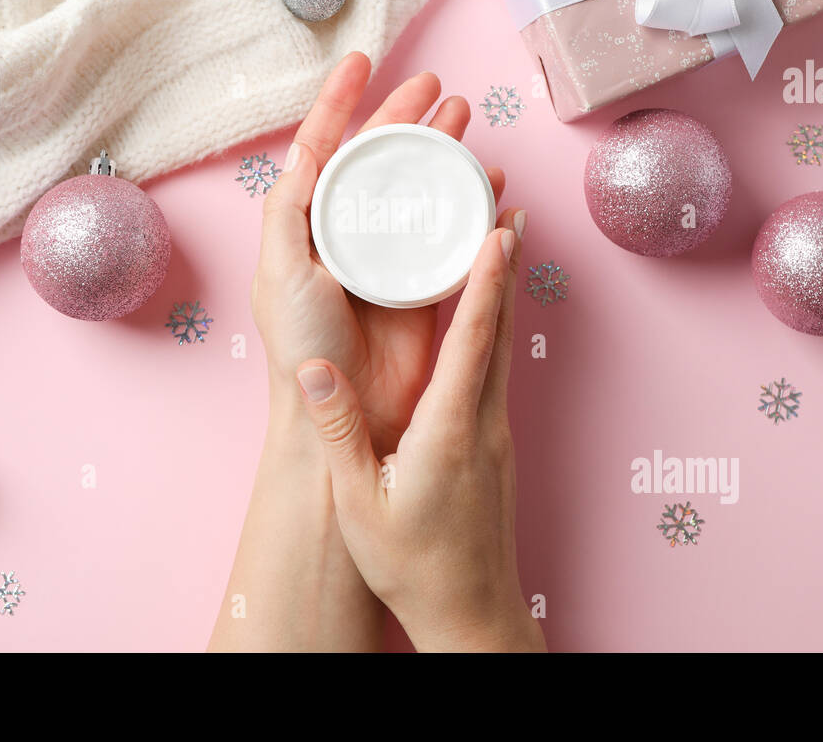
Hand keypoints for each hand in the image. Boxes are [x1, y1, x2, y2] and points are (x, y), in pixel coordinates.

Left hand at [252, 52, 504, 456]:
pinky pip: (450, 232)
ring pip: (418, 189)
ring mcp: (388, 257)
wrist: (345, 416)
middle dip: (404, 118)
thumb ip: (288, 211)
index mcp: (307, 226)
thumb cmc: (301, 348)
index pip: (323, 148)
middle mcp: (348, 235)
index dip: (340, 102)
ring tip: (466, 122)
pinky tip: (489, 185)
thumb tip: (303, 149)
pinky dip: (470, 206)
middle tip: (437, 87)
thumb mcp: (279, 273)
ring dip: (440, 153)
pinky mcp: (424, 284)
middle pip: (379, 160)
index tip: (362, 62)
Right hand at [295, 211, 545, 651]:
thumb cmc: (414, 566)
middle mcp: (484, 422)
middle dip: (504, 266)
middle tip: (508, 208)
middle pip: (500, 329)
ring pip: (503, 349)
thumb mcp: (361, 503)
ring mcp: (497, 434)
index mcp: (450, 429)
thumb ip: (338, 433)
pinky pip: (498, 372)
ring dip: (502, 294)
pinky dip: (493, 330)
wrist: (471, 614)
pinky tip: (482, 320)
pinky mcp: (496, 447)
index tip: (499, 228)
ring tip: (499, 245)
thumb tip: (314, 369)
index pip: (473, 338)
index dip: (487, 279)